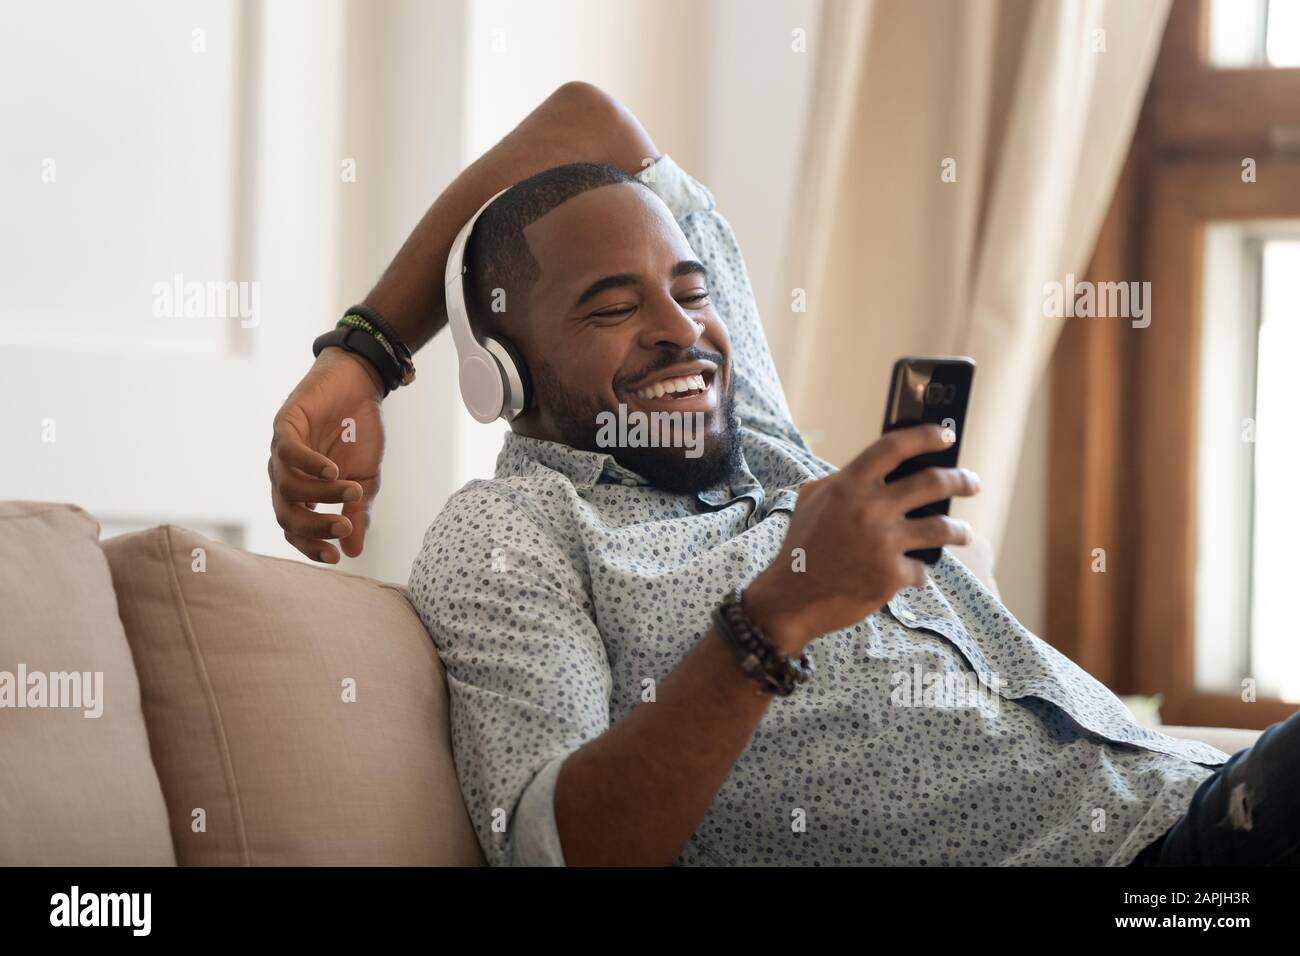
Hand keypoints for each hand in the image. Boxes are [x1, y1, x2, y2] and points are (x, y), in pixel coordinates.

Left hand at [269, 348, 384, 561]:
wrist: (360, 387)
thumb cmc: (359, 435)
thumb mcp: (365, 480)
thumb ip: (357, 514)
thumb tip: (353, 552)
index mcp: (302, 493)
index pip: (296, 529)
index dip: (311, 546)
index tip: (335, 558)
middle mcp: (285, 475)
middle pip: (286, 513)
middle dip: (314, 526)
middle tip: (344, 528)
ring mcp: (282, 451)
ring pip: (288, 485)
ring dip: (321, 494)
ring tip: (352, 492)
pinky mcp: (285, 424)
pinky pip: (289, 451)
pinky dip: (309, 464)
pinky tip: (332, 471)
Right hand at [744, 424, 979, 651]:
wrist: (792, 597)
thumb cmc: (801, 546)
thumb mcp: (811, 500)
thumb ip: (842, 481)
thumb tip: (875, 469)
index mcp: (849, 485)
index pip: (894, 448)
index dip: (925, 436)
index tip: (946, 436)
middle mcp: (870, 509)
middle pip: (932, 483)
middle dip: (960, 480)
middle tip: (971, 482)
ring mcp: (883, 543)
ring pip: (940, 528)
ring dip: (958, 530)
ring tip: (964, 533)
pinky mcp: (892, 575)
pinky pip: (920, 568)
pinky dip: (918, 571)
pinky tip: (912, 573)